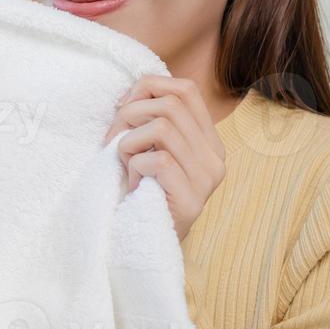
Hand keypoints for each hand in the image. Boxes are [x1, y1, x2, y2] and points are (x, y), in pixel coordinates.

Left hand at [102, 75, 226, 241]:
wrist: (144, 241)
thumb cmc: (143, 190)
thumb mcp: (151, 147)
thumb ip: (152, 119)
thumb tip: (131, 91)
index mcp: (209, 141)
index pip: (186, 90)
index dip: (149, 88)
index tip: (124, 105)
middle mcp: (215, 157)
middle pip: (172, 104)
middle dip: (132, 112)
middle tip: (114, 135)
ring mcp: (206, 180)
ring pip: (163, 128)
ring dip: (130, 140)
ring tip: (124, 159)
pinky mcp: (191, 200)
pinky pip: (157, 160)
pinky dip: (134, 164)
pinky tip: (132, 180)